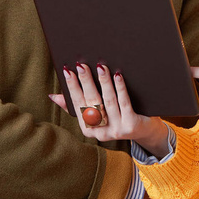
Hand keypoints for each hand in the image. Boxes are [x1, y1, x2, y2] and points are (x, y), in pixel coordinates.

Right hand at [51, 62, 168, 150]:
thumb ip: (76, 105)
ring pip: (108, 101)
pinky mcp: (131, 126)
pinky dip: (120, 88)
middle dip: (85, 82)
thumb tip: (54, 96)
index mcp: (88, 129)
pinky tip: (117, 75)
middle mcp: (100, 133)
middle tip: (81, 65)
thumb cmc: (116, 117)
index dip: (72, 87)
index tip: (67, 71)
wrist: (144, 131)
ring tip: (100, 66)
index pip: (77, 104)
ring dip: (103, 82)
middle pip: (91, 102)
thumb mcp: (96, 114)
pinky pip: (124, 103)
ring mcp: (116, 130)